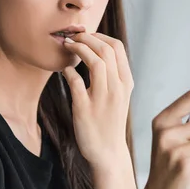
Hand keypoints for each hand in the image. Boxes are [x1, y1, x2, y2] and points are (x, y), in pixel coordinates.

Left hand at [61, 32, 133, 167]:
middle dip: (87, 38)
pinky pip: (76, 82)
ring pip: (95, 62)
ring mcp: (102, 99)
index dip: (100, 36)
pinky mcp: (85, 109)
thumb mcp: (120, 96)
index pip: (117, 47)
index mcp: (126, 83)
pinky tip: (63, 69)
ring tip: (67, 46)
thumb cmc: (110, 122)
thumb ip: (113, 75)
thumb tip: (99, 51)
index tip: (86, 36)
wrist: (108, 152)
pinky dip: (68, 71)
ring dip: (78, 49)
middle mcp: (117, 88)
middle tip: (72, 37)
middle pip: (106, 50)